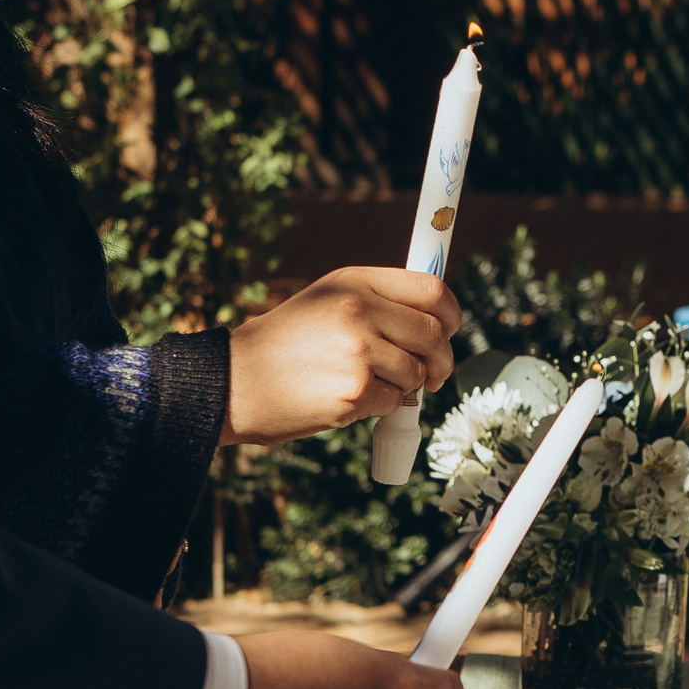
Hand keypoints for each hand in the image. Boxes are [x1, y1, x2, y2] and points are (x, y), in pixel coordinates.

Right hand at [222, 268, 462, 445]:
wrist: (236, 381)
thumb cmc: (287, 343)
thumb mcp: (327, 300)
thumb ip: (378, 301)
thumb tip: (439, 320)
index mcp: (355, 282)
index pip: (431, 290)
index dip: (452, 312)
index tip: (451, 329)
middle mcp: (358, 310)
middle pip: (434, 334)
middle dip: (441, 359)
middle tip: (433, 374)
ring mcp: (358, 352)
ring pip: (417, 372)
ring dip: (405, 385)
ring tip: (368, 383)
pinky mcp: (355, 392)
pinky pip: (396, 402)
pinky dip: (382, 407)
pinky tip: (350, 398)